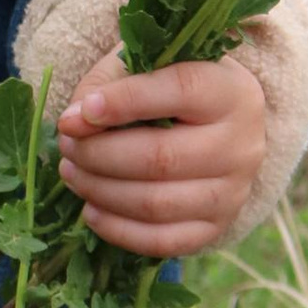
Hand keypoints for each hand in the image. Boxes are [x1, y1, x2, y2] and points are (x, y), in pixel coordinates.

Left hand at [55, 51, 265, 258]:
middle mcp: (242, 144)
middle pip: (161, 158)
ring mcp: (233, 192)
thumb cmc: (170, 87)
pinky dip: (118, 230)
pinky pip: (163, 241)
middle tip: (66, 145)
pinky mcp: (217, 227)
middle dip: (99, 154)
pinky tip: (91, 211)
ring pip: (157, 204)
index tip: (76, 114)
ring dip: (101, 191)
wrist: (215, 125)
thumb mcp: (145, 65)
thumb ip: (108, 84)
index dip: (122, 102)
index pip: (179, 91)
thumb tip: (73, 124)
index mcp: (230, 91)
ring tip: (72, 173)